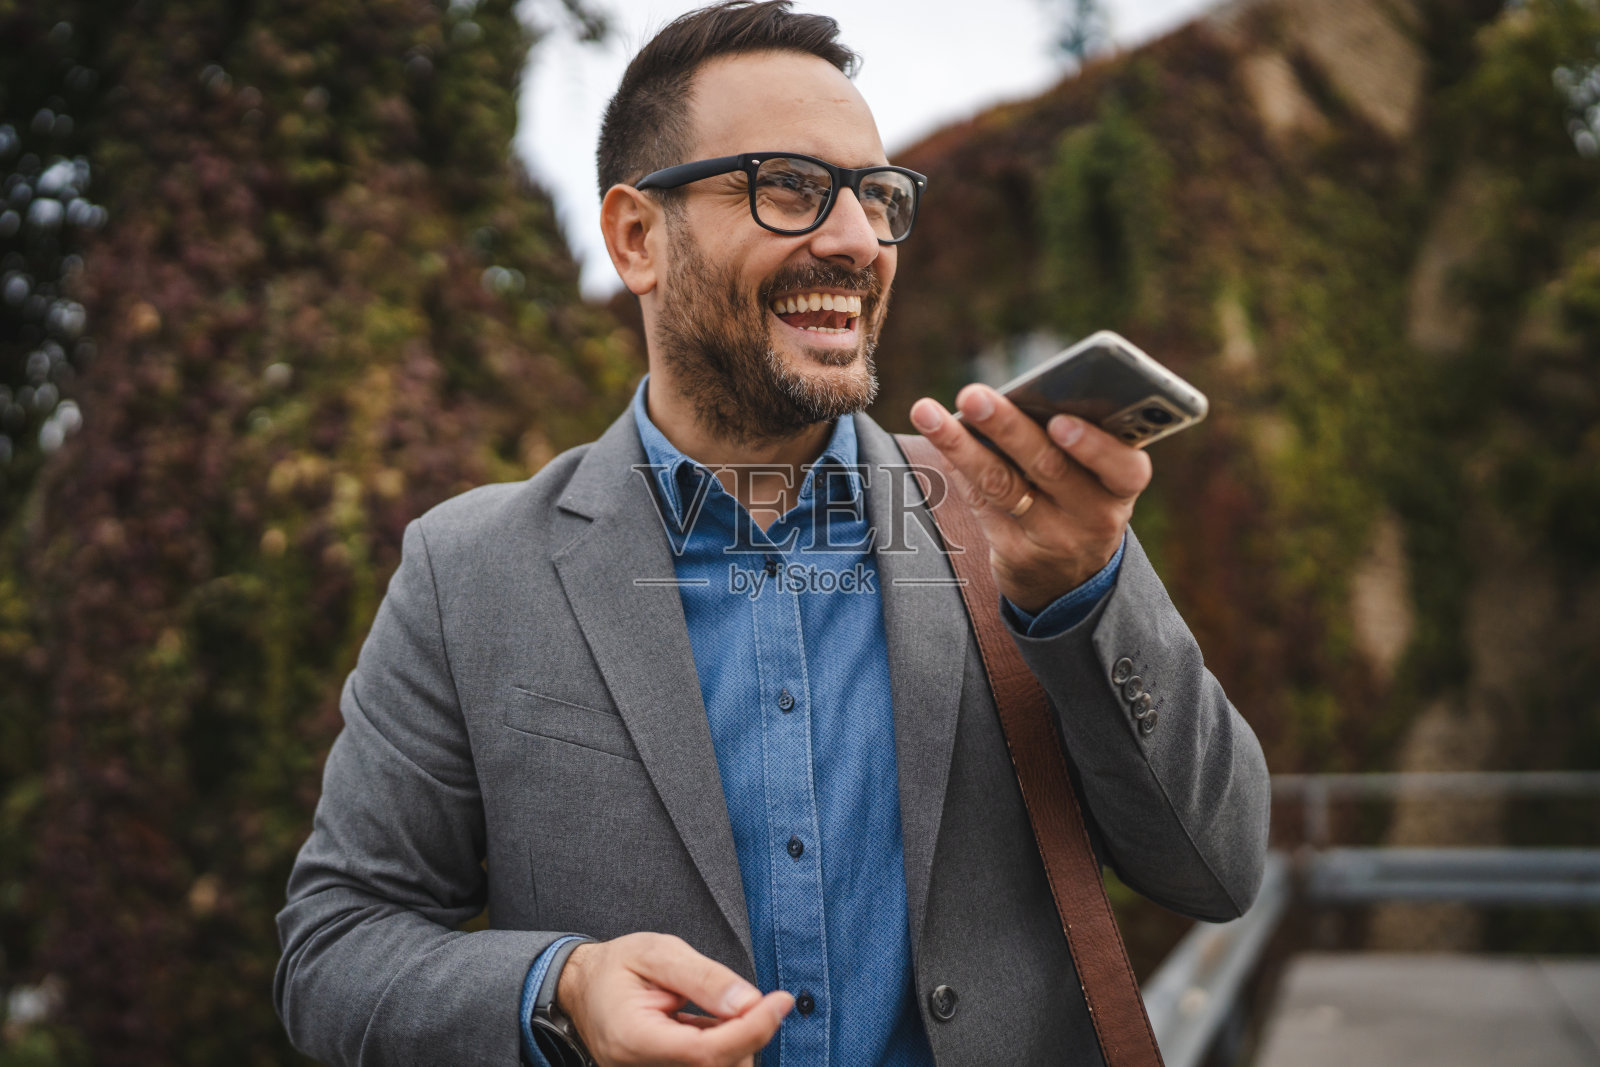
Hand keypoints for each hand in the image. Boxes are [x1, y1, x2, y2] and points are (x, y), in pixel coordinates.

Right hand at [556, 933, 792, 1066]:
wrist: (582, 988)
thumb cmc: (616, 966)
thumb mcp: (658, 952)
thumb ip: (704, 977)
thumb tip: (749, 1002)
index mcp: (633, 1038)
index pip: (704, 1053)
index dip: (751, 1030)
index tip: (779, 1001)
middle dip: (747, 1036)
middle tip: (752, 999)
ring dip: (737, 1044)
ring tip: (724, 1007)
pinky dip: (723, 1048)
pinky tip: (716, 1024)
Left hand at [909, 384, 1150, 613]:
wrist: (1071, 576)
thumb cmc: (1082, 495)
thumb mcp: (1099, 474)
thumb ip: (1074, 437)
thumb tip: (1013, 393)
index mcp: (1124, 485)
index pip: (1123, 467)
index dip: (1093, 445)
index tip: (1060, 421)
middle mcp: (1095, 516)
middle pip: (1048, 466)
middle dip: (1007, 427)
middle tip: (973, 395)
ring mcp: (1054, 539)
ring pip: (1002, 484)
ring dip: (960, 444)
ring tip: (927, 412)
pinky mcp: (1016, 554)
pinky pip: (981, 502)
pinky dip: (958, 465)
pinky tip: (938, 437)